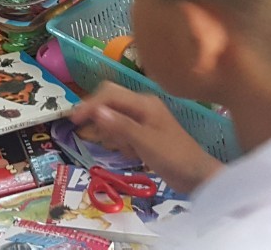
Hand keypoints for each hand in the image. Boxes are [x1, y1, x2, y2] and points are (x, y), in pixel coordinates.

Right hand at [71, 83, 221, 193]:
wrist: (196, 176)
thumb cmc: (173, 157)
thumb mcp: (144, 142)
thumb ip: (120, 125)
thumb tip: (96, 109)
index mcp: (143, 102)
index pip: (109, 94)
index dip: (90, 105)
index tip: (74, 121)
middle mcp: (142, 106)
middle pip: (110, 101)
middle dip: (100, 118)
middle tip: (91, 135)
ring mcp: (143, 119)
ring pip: (114, 118)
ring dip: (112, 133)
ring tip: (124, 150)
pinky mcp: (144, 132)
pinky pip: (122, 131)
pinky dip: (120, 141)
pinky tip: (130, 154)